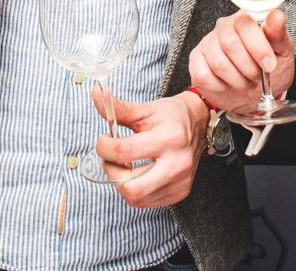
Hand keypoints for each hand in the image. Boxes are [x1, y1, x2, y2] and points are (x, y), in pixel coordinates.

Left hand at [93, 88, 206, 207]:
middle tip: (110, 159)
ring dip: (121, 182)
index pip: (125, 152)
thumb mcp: (145, 109)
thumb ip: (118, 108)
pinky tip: (136, 174)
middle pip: (131, 187)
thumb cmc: (171, 116)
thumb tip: (96, 94)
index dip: (105, 147)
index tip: (103, 140)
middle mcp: (178, 163)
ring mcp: (180, 182)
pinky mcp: (180, 193)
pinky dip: (134, 190)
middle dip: (112, 173)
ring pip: (136, 198)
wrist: (199, 125)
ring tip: (122, 165)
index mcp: (170, 137)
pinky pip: (146, 202)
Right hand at [188, 9, 294, 110]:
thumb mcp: (282, 52)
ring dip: (237, 80)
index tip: (270, 65)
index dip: (258, 47)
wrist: (253, 94)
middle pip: (230, 44)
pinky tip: (228, 84)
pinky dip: (220, 86)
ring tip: (246, 81)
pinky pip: (203, 75)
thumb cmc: (267, 69)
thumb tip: (277, 15)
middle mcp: (224, 27)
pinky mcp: (196, 60)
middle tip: (257, 76)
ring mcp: (208, 43)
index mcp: (246, 19)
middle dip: (249, 67)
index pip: (245, 23)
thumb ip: (278, 34)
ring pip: (219, 63)